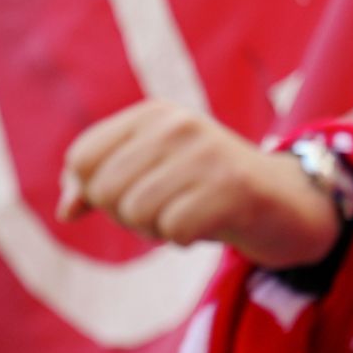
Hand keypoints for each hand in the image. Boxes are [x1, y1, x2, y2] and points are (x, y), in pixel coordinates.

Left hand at [58, 100, 341, 268]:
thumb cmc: (208, 189)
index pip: (81, 158)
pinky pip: (172, 230)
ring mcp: (205, 152)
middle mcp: (177, 124)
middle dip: (128, 215)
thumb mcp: (152, 174)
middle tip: (168, 208)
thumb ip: (101, 185)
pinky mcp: (231, 186)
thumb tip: (65, 210)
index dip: (94, 192)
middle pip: (103, 189)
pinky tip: (208, 225)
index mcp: (152, 114)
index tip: (133, 194)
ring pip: (135, 212)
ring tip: (188, 214)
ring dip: (157, 230)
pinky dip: (185, 239)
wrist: (286, 201)